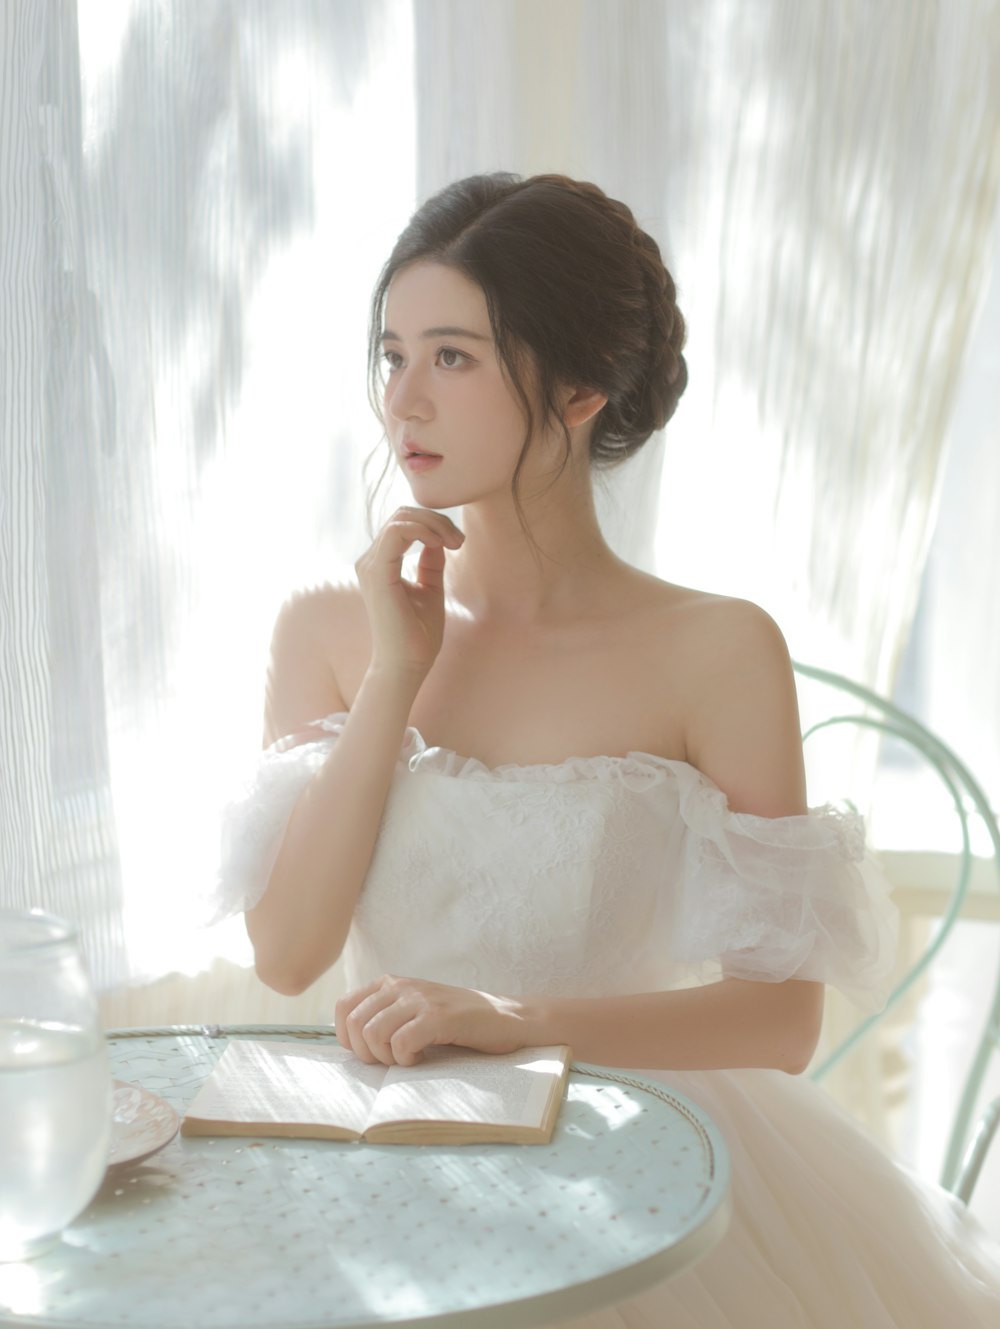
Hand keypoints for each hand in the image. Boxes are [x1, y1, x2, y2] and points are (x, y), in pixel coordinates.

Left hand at [334, 974, 525, 1066]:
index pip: (344, 1007)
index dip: (347, 1038)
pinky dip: (406, 1060)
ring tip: (408, 1058)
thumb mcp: (413, 1011)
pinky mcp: (438, 1016)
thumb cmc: (455, 1022)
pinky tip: (422, 1058)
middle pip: (355, 1024)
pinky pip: (401, 1043)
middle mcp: (400, 986)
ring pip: (373, 1034)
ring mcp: (420, 999)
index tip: (369, 1052)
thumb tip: (349, 1042)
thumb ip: (383, 1016)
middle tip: (392, 1060)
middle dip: (367, 1053)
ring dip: (387, 1057)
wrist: (504, 1017)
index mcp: (390, 983)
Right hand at [354, 507, 463, 679]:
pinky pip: (397, 532)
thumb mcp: (430, 588)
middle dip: (436, 520)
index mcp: (379, 564)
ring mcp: (370, 566)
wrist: (408, 664)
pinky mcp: (377, 573)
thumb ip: (430, 562)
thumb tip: (437, 538)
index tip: (458, 542)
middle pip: (402, 515)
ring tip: (454, 542)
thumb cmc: (418, 633)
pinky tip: (440, 544)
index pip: (403, 522)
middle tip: (459, 540)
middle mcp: (369, 561)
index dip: (433, 523)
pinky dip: (422, 530)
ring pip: (401, 518)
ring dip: (433, 524)